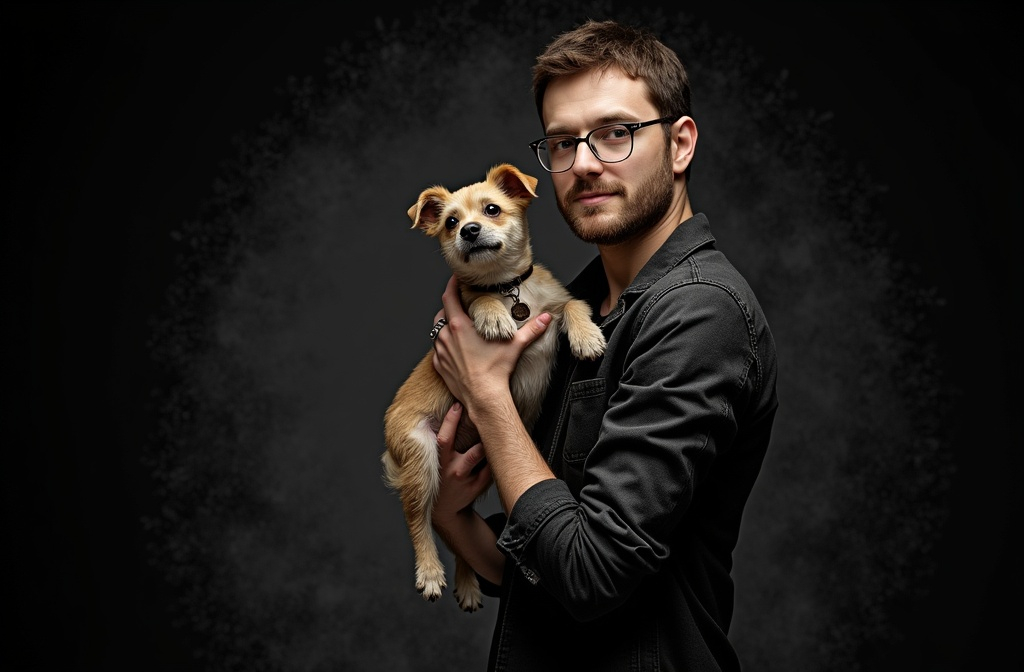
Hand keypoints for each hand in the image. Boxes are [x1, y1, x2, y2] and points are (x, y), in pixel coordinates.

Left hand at [431, 275, 550, 412]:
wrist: (483, 398)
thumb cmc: (496, 371)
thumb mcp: (515, 345)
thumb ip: (531, 329)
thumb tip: (546, 318)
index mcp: (460, 326)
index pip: (449, 297)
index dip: (451, 285)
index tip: (456, 278)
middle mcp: (446, 336)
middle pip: (441, 313)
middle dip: (450, 307)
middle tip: (461, 305)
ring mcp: (440, 352)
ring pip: (437, 331)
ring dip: (445, 326)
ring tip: (458, 326)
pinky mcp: (439, 366)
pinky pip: (437, 351)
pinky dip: (443, 346)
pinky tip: (455, 348)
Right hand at [432, 402, 491, 523]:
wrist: (443, 510)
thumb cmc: (441, 476)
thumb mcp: (435, 462)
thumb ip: (443, 442)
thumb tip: (453, 411)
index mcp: (440, 461)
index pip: (444, 439)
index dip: (450, 421)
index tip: (458, 405)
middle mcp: (453, 471)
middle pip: (471, 453)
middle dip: (480, 436)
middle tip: (486, 416)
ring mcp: (466, 481)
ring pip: (482, 460)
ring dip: (488, 446)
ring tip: (497, 432)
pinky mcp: (477, 487)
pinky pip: (491, 469)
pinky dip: (495, 457)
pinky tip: (499, 448)